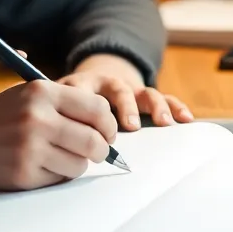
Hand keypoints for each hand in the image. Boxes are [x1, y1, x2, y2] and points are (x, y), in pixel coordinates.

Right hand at [0, 80, 117, 189]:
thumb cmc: (0, 118)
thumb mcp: (27, 92)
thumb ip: (66, 101)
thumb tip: (110, 121)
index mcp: (42, 91)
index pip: (97, 108)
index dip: (108, 124)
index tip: (107, 132)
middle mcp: (38, 117)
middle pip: (94, 140)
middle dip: (102, 150)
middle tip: (96, 151)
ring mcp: (30, 147)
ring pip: (80, 163)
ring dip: (77, 163)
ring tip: (61, 156)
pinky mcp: (24, 173)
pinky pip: (60, 178)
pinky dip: (57, 175)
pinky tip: (40, 165)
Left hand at [63, 54, 193, 130]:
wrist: (87, 82)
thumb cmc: (67, 106)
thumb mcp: (53, 108)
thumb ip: (50, 122)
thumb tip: (47, 149)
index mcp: (80, 85)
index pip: (85, 93)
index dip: (90, 110)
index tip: (91, 129)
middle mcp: (107, 84)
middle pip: (118, 90)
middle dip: (126, 108)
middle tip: (130, 127)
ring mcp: (129, 89)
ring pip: (143, 92)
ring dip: (155, 107)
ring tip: (163, 123)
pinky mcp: (144, 95)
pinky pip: (164, 97)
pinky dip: (175, 106)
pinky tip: (185, 118)